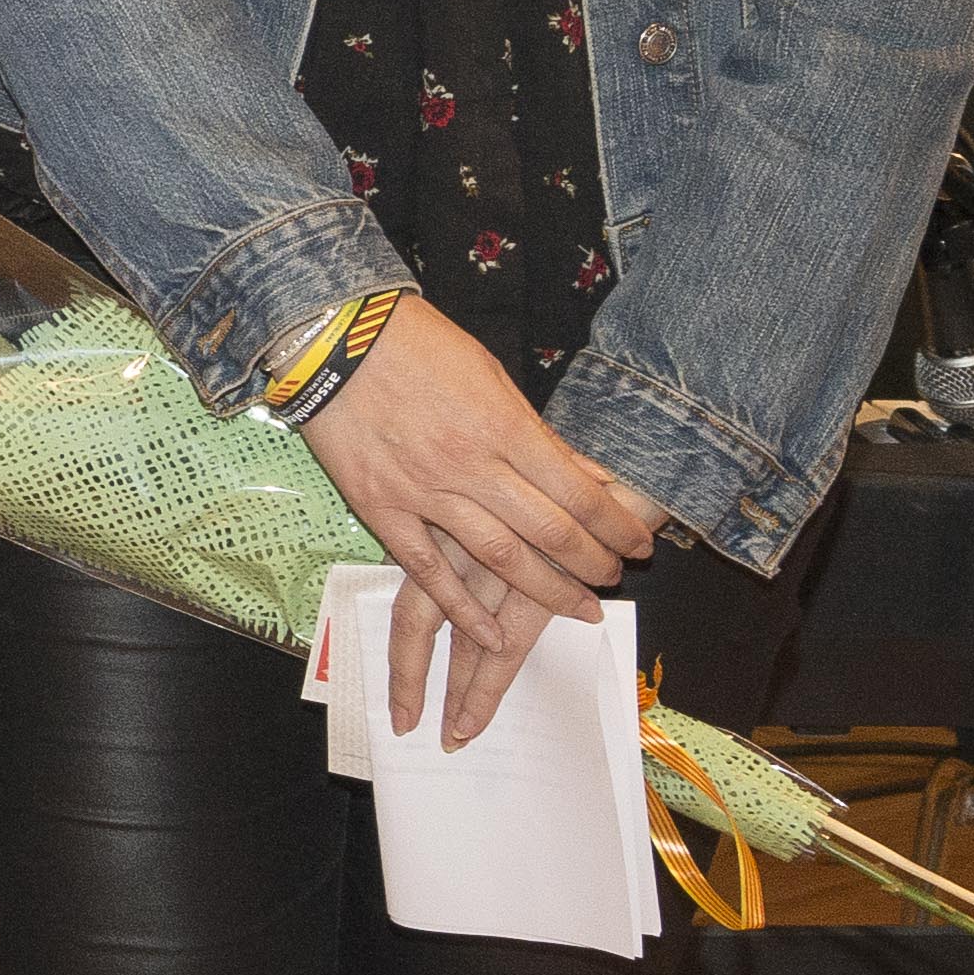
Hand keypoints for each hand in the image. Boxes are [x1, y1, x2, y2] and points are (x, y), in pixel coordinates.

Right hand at [291, 299, 665, 736]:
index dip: (618, 527)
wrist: (331, 338)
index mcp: (505, 427)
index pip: (580, 493)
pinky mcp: (381, 507)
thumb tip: (584, 475)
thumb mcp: (491, 376)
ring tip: (580, 607)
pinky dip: (462, 609)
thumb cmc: (416, 345)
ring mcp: (424, 491)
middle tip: (617, 577)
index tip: (641, 545)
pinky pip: (426, 569)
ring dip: (548, 589)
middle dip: (595, 562)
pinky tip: (492, 636)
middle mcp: (471, 466)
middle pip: (551, 531)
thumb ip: (535, 433)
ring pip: (499, 557)